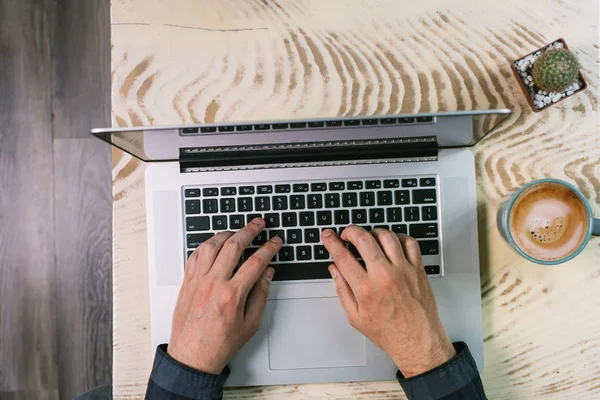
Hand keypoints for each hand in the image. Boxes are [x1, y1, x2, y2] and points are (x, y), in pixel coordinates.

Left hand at [168, 218, 281, 373]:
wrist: (192, 357)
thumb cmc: (219, 344)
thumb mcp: (250, 324)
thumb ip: (261, 295)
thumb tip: (267, 273)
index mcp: (231, 295)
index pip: (256, 262)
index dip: (269, 248)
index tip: (275, 242)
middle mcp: (213, 284)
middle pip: (233, 246)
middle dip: (249, 231)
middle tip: (259, 224)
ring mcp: (197, 281)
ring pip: (211, 245)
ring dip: (226, 234)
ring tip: (237, 231)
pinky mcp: (187, 283)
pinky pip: (195, 255)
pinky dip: (206, 245)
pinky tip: (214, 243)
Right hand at [321, 226, 454, 377]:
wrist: (417, 341)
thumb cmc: (388, 331)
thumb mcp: (355, 317)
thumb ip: (342, 290)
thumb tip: (335, 270)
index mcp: (365, 288)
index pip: (342, 256)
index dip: (331, 242)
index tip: (328, 235)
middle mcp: (384, 276)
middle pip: (363, 238)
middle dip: (350, 231)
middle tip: (347, 234)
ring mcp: (403, 270)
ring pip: (386, 236)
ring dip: (373, 232)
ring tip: (369, 238)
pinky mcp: (417, 269)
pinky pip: (409, 242)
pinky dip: (399, 237)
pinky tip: (392, 243)